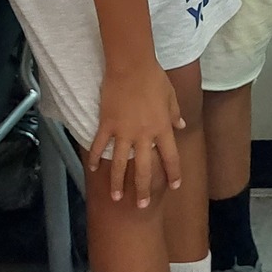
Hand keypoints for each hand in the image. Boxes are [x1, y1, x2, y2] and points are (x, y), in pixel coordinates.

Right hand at [87, 59, 183, 207]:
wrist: (131, 65)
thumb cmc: (154, 77)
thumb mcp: (170, 96)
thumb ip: (175, 115)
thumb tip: (180, 127)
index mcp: (162, 128)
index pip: (170, 157)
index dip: (173, 173)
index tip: (174, 187)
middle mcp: (144, 134)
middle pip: (144, 168)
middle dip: (143, 189)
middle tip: (140, 206)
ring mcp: (123, 131)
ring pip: (119, 164)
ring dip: (117, 183)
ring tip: (115, 197)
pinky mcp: (106, 124)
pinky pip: (99, 146)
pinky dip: (93, 159)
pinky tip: (91, 170)